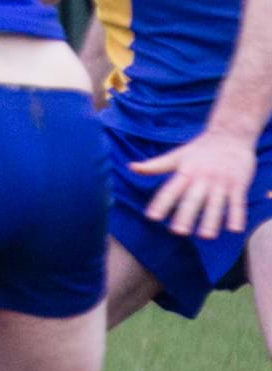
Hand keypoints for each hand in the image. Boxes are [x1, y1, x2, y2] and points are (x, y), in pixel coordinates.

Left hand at [134, 128, 258, 241]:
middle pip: (192, 198)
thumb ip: (155, 165)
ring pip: (215, 203)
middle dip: (185, 215)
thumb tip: (131, 167)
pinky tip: (234, 230)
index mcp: (185, 171)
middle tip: (178, 232)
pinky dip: (237, 215)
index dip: (161, 203)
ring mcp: (221, 181)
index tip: (152, 217)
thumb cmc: (200, 149)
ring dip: (211, 220)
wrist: (230, 134)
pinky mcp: (239, 183)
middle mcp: (202, 177)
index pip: (170, 189)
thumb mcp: (177, 155)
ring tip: (206, 236)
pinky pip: (237, 202)